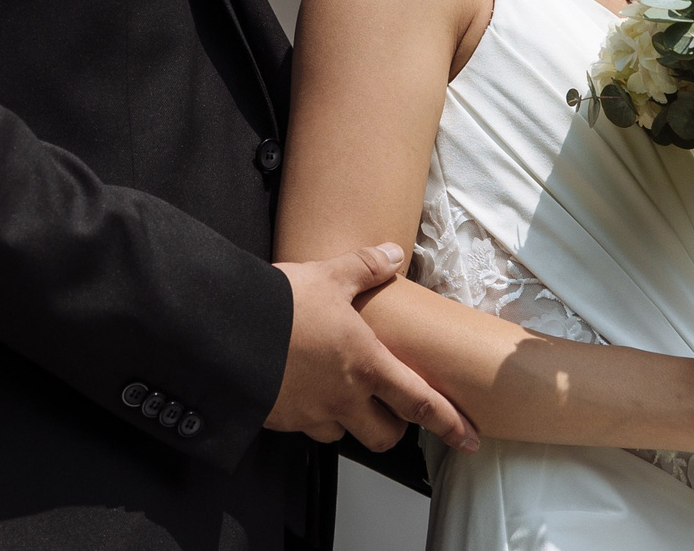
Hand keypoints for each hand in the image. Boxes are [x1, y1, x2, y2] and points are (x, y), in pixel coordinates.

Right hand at [266, 243, 476, 452]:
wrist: (225, 330)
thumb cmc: (281, 306)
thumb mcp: (328, 276)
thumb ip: (364, 268)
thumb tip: (392, 253)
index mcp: (367, 365)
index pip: (421, 404)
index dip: (449, 424)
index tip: (468, 440)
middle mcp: (344, 398)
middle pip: (383, 435)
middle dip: (391, 429)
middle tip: (389, 413)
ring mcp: (311, 413)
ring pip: (342, 434)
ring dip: (347, 421)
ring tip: (338, 397)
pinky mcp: (280, 420)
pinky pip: (303, 426)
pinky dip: (308, 415)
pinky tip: (299, 391)